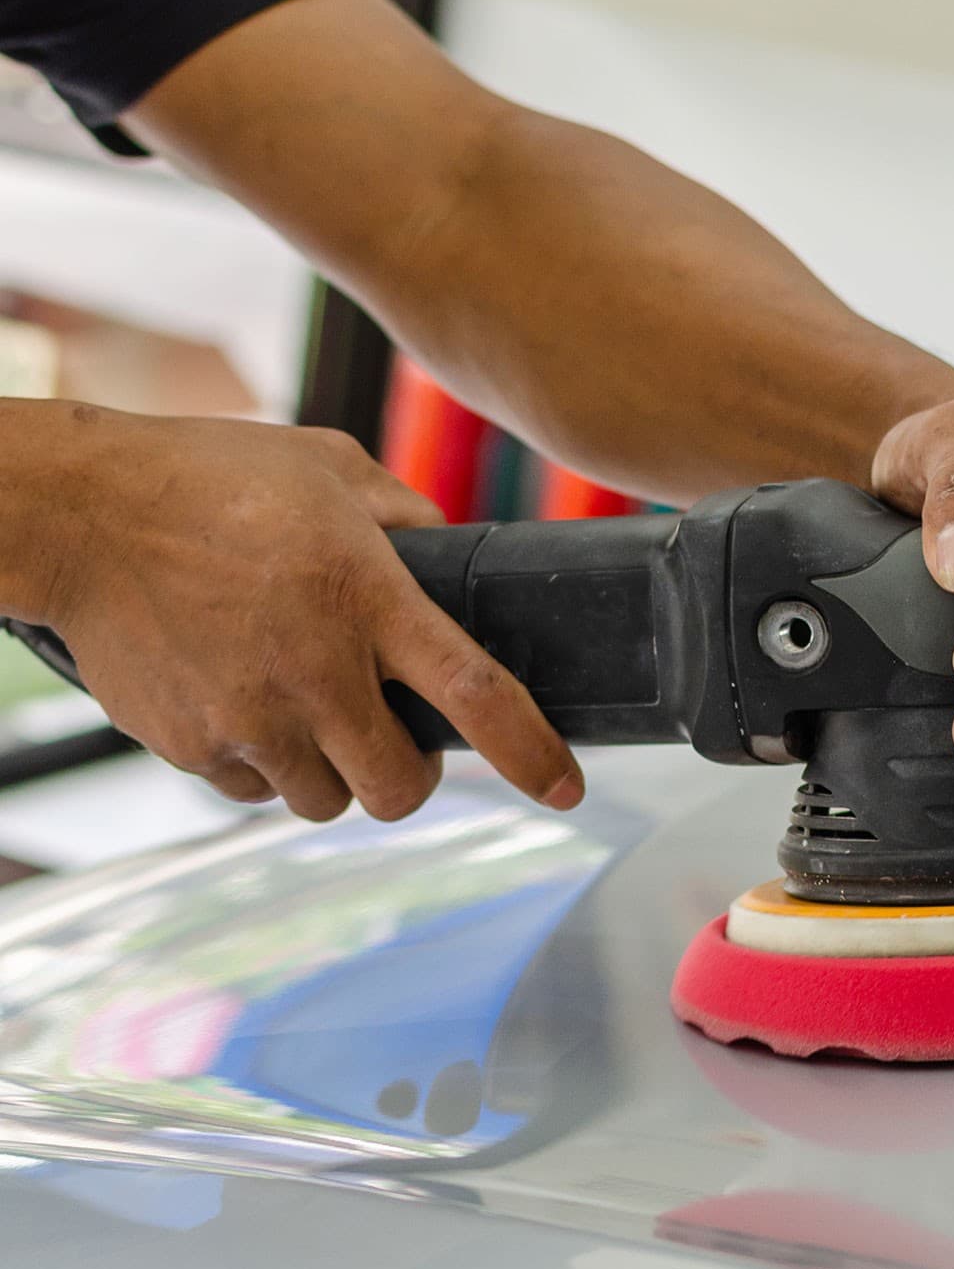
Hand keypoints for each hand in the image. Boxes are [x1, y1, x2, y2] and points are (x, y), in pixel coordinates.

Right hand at [44, 409, 582, 822]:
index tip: (565, 787)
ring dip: (334, 772)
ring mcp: (249, 717)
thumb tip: (450, 550)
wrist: (73, 512)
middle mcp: (316, 671)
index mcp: (367, 598)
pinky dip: (266, 767)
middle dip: (411, 776)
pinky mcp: (191, 745)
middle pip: (400, 788)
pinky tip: (247, 705)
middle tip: (396, 737)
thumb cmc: (206, 478)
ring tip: (308, 711)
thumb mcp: (328, 468)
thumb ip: (405, 515)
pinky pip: (255, 791)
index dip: (531, 753)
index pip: (476, 694)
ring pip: (326, 800)